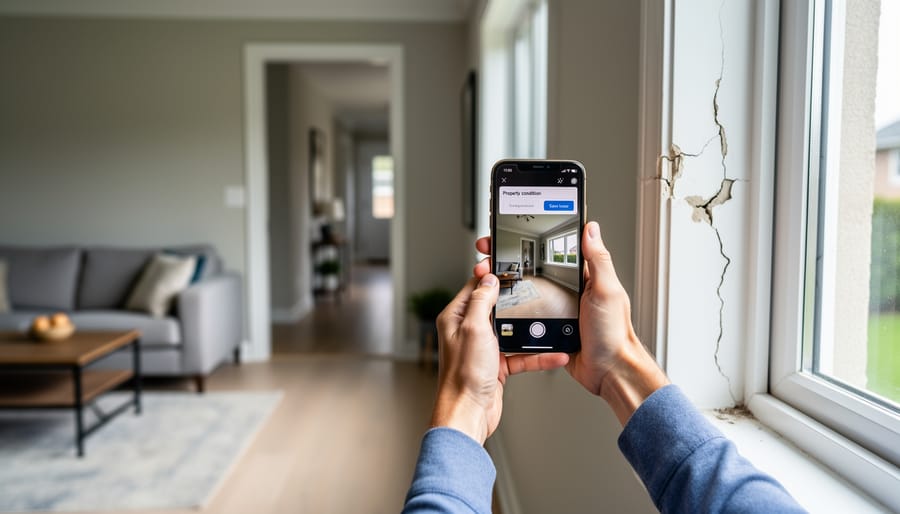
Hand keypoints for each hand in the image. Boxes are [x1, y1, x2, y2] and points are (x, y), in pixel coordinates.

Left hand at [431, 274, 568, 444]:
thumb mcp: (474, 329)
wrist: (468, 414)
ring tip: (549, 322)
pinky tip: (554, 354)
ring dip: (530, 330)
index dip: (491, 276)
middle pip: (495, 307)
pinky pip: (520, 355)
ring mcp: (483, 349)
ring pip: (511, 331)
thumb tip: (488, 279)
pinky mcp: (496, 366)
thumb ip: (482, 301)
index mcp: (456, 318)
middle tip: (533, 288)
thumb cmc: (463, 376)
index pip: (475, 288)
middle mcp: (468, 332)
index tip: (507, 266)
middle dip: (515, 300)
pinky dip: (537, 355)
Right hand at [473, 222, 667, 424]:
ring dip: (506, 286)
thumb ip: (597, 259)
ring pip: (526, 293)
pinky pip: (527, 316)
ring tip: (486, 278)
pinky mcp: (550, 329)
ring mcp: (557, 310)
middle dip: (508, 262)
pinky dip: (513, 311)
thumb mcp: (606, 290)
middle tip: (489, 258)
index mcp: (583, 278)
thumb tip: (590, 229)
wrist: (608, 371)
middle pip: (533, 270)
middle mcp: (568, 291)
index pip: (552, 252)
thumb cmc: (614, 333)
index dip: (532, 243)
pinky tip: (498, 305)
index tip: (511, 235)